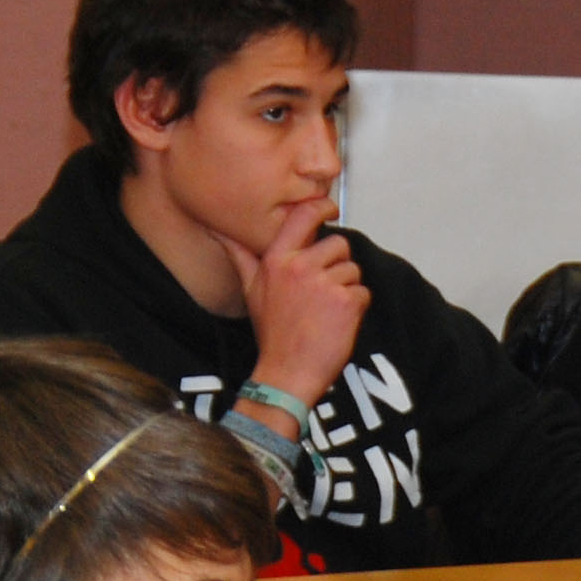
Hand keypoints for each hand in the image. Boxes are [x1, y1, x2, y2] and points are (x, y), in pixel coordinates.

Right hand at [210, 199, 368, 422]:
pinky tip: (338, 321)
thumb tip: (217, 230)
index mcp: (277, 259)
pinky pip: (363, 291)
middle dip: (337, 264)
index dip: (322, 207)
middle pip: (338, 244)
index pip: (304, 216)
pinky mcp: (347, 302)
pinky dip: (357, 306)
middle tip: (322, 291)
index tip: (330, 209)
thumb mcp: (250, 289)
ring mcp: (325, 284)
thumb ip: (239, 254)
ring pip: (353, 269)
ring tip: (326, 309)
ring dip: (346, 288)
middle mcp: (300, 266)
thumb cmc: (272, 332)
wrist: (287, 372)